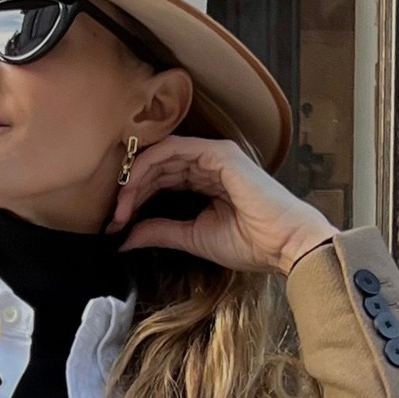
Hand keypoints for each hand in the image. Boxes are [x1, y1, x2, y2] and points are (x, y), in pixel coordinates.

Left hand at [113, 134, 334, 279]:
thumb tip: (126, 237)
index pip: (162, 179)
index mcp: (207, 180)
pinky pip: (173, 151)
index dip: (136, 198)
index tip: (118, 223)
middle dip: (130, 191)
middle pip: (158, 166)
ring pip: (161, 156)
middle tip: (113, 217)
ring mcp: (214, 155)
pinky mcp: (218, 153)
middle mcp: (209, 163)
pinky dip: (149, 167)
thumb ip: (160, 232)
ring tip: (120, 207)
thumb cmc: (252, 243)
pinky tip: (134, 188)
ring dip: (135, 180)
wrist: (285, 246)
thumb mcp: (194, 237)